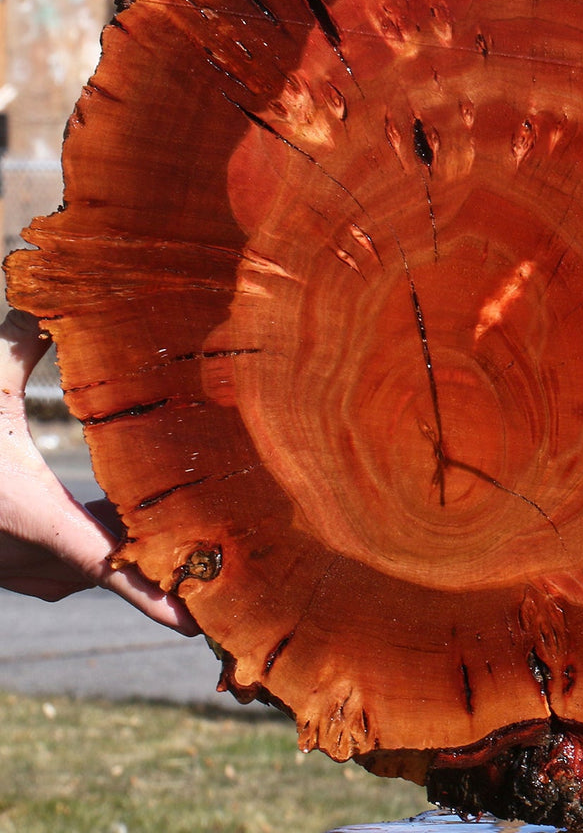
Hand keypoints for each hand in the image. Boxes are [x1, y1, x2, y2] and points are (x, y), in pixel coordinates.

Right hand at [0, 309, 196, 632]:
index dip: (156, 595)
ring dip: (134, 541)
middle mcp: (25, 558)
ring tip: (189, 516)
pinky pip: (72, 565)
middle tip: (225, 539)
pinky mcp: (10, 572)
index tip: (198, 622)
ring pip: (95, 564)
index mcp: (29, 517)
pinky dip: (103, 543)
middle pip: (118, 561)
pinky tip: (124, 510)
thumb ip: (19, 344)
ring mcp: (15, 572)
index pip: (108, 564)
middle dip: (166, 549)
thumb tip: (47, 297)